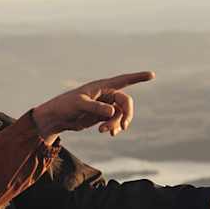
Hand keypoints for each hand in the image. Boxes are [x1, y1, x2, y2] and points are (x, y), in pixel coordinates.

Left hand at [32, 71, 155, 138]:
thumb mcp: (79, 105)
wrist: (57, 118)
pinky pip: (115, 121)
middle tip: (122, 127)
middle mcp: (106, 94)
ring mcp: (105, 105)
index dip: (138, 77)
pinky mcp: (102, 116)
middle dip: (126, 115)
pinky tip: (108, 133)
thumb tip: (112, 111)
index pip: (123, 80)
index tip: (152, 75)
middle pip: (126, 102)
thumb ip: (96, 107)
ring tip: (104, 132)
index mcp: (102, 86)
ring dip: (117, 124)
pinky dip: (114, 127)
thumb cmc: (65, 106)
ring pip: (121, 114)